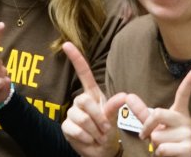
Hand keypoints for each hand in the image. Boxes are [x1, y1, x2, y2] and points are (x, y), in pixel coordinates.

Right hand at [61, 41, 127, 156]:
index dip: (76, 58)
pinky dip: (85, 137)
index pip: (83, 73)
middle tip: (105, 129)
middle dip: (97, 116)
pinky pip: (74, 129)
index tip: (66, 44)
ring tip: (98, 135)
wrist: (101, 150)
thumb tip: (124, 95)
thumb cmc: (108, 131)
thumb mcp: (114, 118)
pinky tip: (89, 139)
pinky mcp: (66, 126)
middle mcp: (80, 101)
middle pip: (84, 100)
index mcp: (92, 94)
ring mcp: (72, 113)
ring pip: (80, 117)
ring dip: (93, 130)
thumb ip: (115, 107)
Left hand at [124, 67, 190, 156]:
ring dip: (155, 145)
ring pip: (157, 136)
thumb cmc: (165, 141)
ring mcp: (188, 134)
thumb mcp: (153, 125)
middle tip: (146, 136)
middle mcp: (185, 120)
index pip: (183, 94)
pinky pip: (163, 148)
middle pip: (158, 113)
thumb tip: (128, 96)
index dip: (189, 81)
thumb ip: (142, 112)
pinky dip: (160, 154)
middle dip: (147, 126)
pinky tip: (170, 154)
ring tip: (165, 146)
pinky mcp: (188, 148)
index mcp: (179, 112)